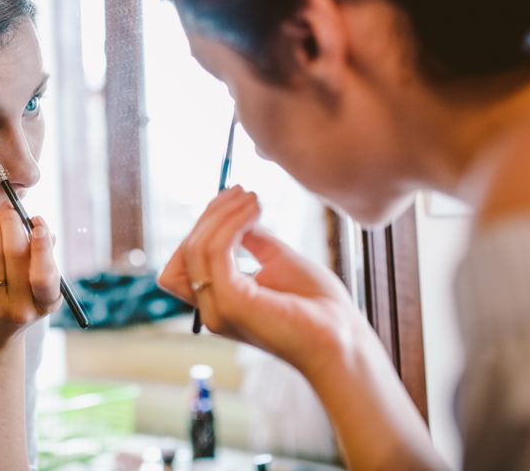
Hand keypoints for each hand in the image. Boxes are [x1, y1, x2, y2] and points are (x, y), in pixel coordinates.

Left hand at [0, 206, 61, 348]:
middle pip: (14, 255)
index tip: (36, 220)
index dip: (41, 244)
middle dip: (11, 223)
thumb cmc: (20, 303)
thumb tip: (43, 230)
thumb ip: (44, 260)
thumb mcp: (39, 290)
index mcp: (46, 303)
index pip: (45, 273)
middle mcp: (21, 308)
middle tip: (9, 206)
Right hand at [158, 186, 364, 376]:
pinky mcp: (231, 303)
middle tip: (241, 191)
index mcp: (219, 303)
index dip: (204, 225)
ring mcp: (217, 308)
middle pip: (186, 251)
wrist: (343, 339)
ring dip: (222, 215)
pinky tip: (254, 212)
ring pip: (197, 248)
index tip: (234, 198)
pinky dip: (231, 225)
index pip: (186, 261)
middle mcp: (211, 309)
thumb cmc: (318, 308)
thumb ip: (254, 241)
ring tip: (252, 199)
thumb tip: (236, 213)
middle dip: (211, 215)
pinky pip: (216, 252)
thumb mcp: (280, 263)